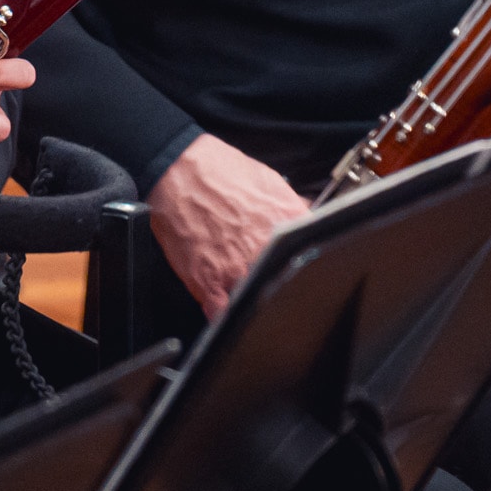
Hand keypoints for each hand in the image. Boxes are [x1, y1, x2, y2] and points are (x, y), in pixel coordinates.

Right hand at [147, 132, 304, 320]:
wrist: (179, 173)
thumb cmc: (220, 172)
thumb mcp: (270, 181)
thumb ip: (294, 206)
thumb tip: (308, 217)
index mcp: (288, 223)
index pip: (310, 253)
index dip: (308, 265)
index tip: (304, 269)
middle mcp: (265, 250)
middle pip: (284, 281)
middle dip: (280, 281)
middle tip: (273, 280)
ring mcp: (237, 270)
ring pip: (257, 301)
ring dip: (256, 299)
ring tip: (250, 293)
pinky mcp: (208, 282)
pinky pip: (223, 315)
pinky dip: (227, 318)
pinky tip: (229, 313)